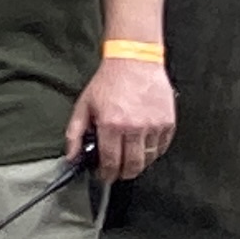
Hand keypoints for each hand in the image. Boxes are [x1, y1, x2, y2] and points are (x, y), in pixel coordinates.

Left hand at [68, 53, 175, 182]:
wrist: (135, 62)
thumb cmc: (109, 82)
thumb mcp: (84, 105)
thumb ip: (75, 133)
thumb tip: (71, 155)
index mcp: (111, 124)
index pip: (111, 161)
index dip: (107, 174)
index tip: (104, 176)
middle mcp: (135, 128)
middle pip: (133, 165)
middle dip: (124, 174)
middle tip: (117, 173)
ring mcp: (154, 126)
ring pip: (149, 159)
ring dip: (139, 164)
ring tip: (129, 159)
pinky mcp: (168, 123)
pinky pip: (162, 147)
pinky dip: (153, 152)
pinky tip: (143, 148)